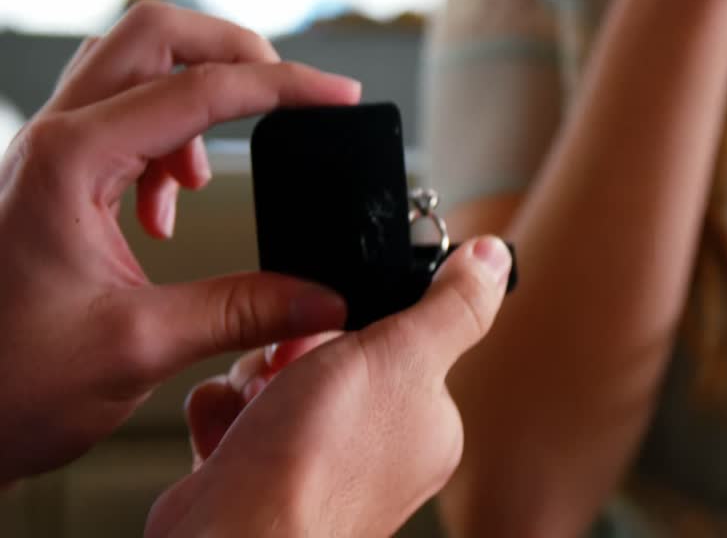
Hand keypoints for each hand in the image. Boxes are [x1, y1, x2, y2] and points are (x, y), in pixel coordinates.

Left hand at [0, 2, 360, 482]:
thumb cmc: (6, 382)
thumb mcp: (139, 347)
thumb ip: (244, 311)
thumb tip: (324, 295)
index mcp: (71, 161)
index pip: (201, 89)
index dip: (285, 86)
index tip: (339, 96)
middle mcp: (55, 139)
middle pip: (156, 35)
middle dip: (234, 51)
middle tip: (288, 94)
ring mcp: (49, 153)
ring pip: (135, 67)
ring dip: (197, 95)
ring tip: (213, 174)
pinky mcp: (51, 176)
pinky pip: (121, 115)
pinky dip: (168, 139)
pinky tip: (171, 205)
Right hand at [147, 238, 510, 537]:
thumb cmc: (318, 463)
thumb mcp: (401, 356)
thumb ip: (452, 306)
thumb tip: (492, 257)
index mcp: (428, 424)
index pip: (396, 339)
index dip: (355, 323)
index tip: (335, 330)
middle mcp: (380, 452)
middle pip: (329, 356)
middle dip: (294, 352)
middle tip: (288, 371)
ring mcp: (318, 468)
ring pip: (276, 382)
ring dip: (252, 383)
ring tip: (256, 411)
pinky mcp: (261, 479)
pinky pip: (236, 419)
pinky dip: (223, 418)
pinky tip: (228, 434)